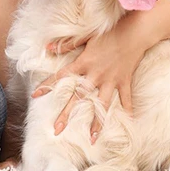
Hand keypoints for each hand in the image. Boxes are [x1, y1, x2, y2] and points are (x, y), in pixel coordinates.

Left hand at [31, 14, 153, 142]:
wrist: (134, 31)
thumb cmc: (109, 32)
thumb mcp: (87, 36)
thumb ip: (68, 43)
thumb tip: (48, 47)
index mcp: (84, 63)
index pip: (61, 76)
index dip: (47, 85)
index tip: (35, 96)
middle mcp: (95, 75)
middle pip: (78, 97)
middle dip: (66, 114)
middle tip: (56, 130)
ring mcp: (111, 80)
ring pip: (102, 104)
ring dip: (97, 122)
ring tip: (92, 139)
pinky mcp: (124, 81)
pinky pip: (126, 99)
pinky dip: (128, 110)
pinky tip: (129, 123)